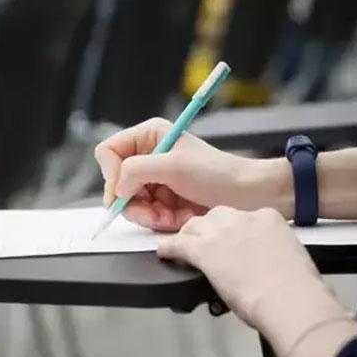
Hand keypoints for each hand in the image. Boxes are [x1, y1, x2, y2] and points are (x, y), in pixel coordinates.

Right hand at [95, 118, 292, 231]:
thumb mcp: (173, 166)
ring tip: (170, 216)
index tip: (123, 191)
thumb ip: (136, 170)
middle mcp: (149, 156)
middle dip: (134, 202)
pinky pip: (146, 215)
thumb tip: (116, 187)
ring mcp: (155, 180)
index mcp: (149, 135)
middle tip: (152, 213)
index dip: (111, 174)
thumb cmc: (218, 173)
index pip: (108, 152)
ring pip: (130, 203)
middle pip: (116, 183)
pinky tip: (178, 219)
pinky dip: (159, 221)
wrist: (247, 195)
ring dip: (148, 215)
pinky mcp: (164, 200)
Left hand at [158, 206, 356, 356]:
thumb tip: (269, 264)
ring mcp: (221, 233)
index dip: (235, 230)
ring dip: (189, 236)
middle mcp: (242, 219)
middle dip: (210, 228)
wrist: (288, 297)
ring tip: (184, 246)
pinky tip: (164, 253)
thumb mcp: (291, 258)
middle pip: (216, 216)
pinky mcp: (203, 251)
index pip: (244, 217)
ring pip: (195, 226)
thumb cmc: (296, 287)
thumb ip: (275, 254)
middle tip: (208, 242)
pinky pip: (178, 244)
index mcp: (268, 218)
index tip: (234, 241)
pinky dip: (169, 248)